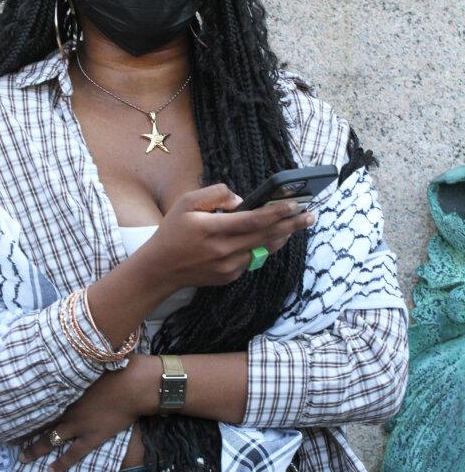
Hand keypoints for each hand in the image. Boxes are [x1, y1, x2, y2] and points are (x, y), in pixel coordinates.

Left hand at [15, 355, 160, 471]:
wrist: (134, 384)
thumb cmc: (116, 367)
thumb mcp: (91, 360)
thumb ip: (77, 363)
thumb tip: (68, 351)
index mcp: (64, 388)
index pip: (38, 400)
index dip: (23, 406)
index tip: (10, 408)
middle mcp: (66, 408)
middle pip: (38, 421)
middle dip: (22, 430)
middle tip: (7, 438)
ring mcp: (77, 425)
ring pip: (50, 440)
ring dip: (34, 450)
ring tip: (22, 458)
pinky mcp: (92, 436)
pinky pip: (73, 454)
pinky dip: (61, 463)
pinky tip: (50, 471)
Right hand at [140, 183, 315, 291]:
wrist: (161, 269)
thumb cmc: (173, 231)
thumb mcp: (186, 203)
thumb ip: (214, 195)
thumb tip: (240, 201)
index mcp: (212, 229)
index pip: (252, 220)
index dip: (275, 212)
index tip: (294, 204)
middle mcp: (223, 250)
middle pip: (265, 236)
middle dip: (291, 225)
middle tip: (311, 215)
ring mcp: (228, 267)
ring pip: (263, 249)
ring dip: (282, 236)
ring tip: (298, 224)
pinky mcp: (229, 276)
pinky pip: (252, 259)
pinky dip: (261, 247)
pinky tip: (270, 237)